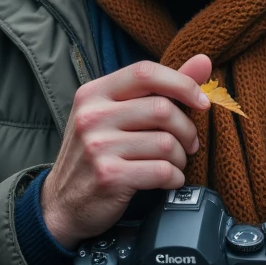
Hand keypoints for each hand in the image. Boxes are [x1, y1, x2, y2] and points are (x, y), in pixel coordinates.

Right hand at [41, 55, 212, 247]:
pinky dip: (175, 178)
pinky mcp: (109, 176)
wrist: (62, 204)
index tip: (201, 102)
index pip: (145, 72)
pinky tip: (168, 180)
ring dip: (181, 157)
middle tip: (189, 144)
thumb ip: (159, 87)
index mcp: (94, 93)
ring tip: (174, 163)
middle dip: (187, 129)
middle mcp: (92, 116)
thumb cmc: (98, 153)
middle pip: (162, 109)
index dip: (182, 83)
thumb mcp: (117, 114)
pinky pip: (161, 171)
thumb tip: (204, 61)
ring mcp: (97, 147)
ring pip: (166, 143)